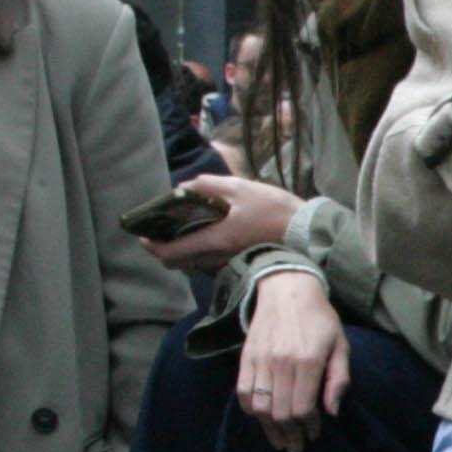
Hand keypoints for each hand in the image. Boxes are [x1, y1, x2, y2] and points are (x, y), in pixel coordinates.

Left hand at [145, 172, 307, 269]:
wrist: (308, 233)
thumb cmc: (275, 211)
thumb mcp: (241, 189)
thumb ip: (209, 186)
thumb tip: (185, 187)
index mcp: (214, 240)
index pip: (171, 252)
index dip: (152, 246)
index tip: (143, 236)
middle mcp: (218, 258)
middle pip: (180, 262)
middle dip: (166, 250)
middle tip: (162, 232)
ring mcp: (230, 264)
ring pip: (195, 264)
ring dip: (185, 251)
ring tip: (184, 232)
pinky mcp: (242, 264)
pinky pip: (211, 264)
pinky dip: (202, 253)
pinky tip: (208, 237)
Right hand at [236, 271, 350, 451]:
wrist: (287, 291)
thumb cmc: (320, 320)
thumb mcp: (341, 346)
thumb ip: (339, 380)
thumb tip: (332, 412)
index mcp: (308, 362)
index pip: (302, 408)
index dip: (308, 427)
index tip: (314, 434)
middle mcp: (281, 363)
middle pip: (280, 412)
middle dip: (289, 435)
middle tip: (296, 447)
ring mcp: (260, 361)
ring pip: (259, 407)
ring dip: (269, 429)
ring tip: (279, 440)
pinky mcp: (246, 358)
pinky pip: (242, 392)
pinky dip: (251, 410)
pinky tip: (261, 418)